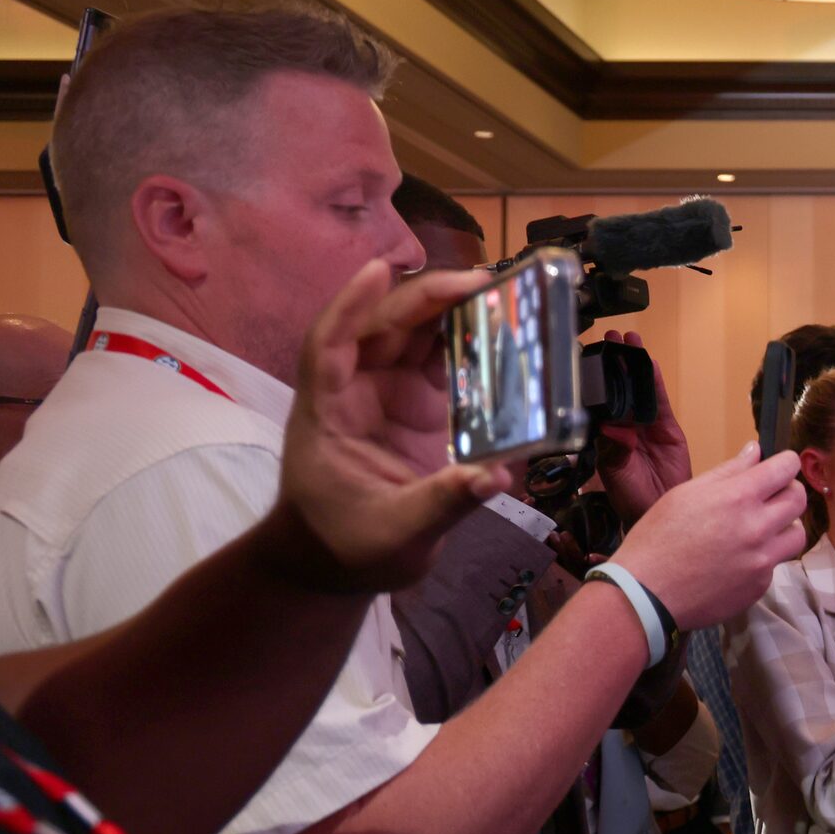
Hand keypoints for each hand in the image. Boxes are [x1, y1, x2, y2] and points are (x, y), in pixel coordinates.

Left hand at [260, 258, 510, 593]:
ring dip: (453, 312)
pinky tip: (505, 334)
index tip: (380, 269)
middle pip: (383, 327)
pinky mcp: (418, 409)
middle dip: (428, 297)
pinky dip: (470, 346)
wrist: (333, 564)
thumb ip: (445, 503)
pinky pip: (442, 364)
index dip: (352, 305)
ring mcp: (387, 396)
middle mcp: (354, 391)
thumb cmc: (345, 547)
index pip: (331, 345)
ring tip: (502, 295)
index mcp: (329, 412)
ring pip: (415, 337)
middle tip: (484, 281)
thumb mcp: (396, 534)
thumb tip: (497, 475)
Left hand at [594, 331, 690, 522]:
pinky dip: (655, 383)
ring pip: (640, 390)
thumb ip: (614, 450)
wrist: (660, 511)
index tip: (589, 358)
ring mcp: (646, 427)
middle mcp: (624, 427)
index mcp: (605, 436)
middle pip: (620, 389)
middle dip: (615, 364)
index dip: (596, 379)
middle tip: (610, 338)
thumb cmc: (632, 499)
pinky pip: (660, 402)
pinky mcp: (667, 429)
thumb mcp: (616, 474)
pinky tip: (651, 364)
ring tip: (630, 340)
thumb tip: (614, 428)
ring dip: (635, 365)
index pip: (599, 402)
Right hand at [613, 443, 807, 629]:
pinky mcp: (760, 585)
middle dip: (788, 491)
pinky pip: (776, 563)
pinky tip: (738, 558)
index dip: (785, 463)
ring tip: (761, 528)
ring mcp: (762, 560)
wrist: (646, 593)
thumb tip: (755, 450)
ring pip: (797, 534)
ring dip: (785, 526)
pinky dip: (764, 556)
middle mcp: (757, 528)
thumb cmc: (657, 538)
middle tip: (770, 495)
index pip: (786, 469)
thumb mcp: (685, 494)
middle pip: (799, 499)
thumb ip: (727, 471)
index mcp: (737, 498)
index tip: (779, 466)